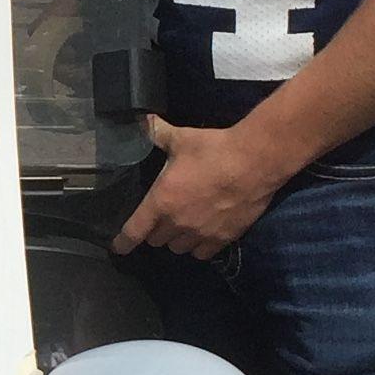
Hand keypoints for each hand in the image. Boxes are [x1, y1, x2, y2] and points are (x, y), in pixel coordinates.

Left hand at [112, 114, 293, 259]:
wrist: (256, 162)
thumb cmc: (214, 149)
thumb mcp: (181, 139)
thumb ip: (157, 133)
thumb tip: (143, 120)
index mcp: (161, 201)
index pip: (134, 231)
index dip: (123, 242)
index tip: (118, 247)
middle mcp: (177, 223)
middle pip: (156, 240)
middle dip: (155, 231)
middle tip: (161, 218)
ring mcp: (201, 234)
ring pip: (178, 248)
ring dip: (176, 240)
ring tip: (182, 226)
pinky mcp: (223, 238)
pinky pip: (202, 254)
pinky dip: (199, 247)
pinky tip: (203, 235)